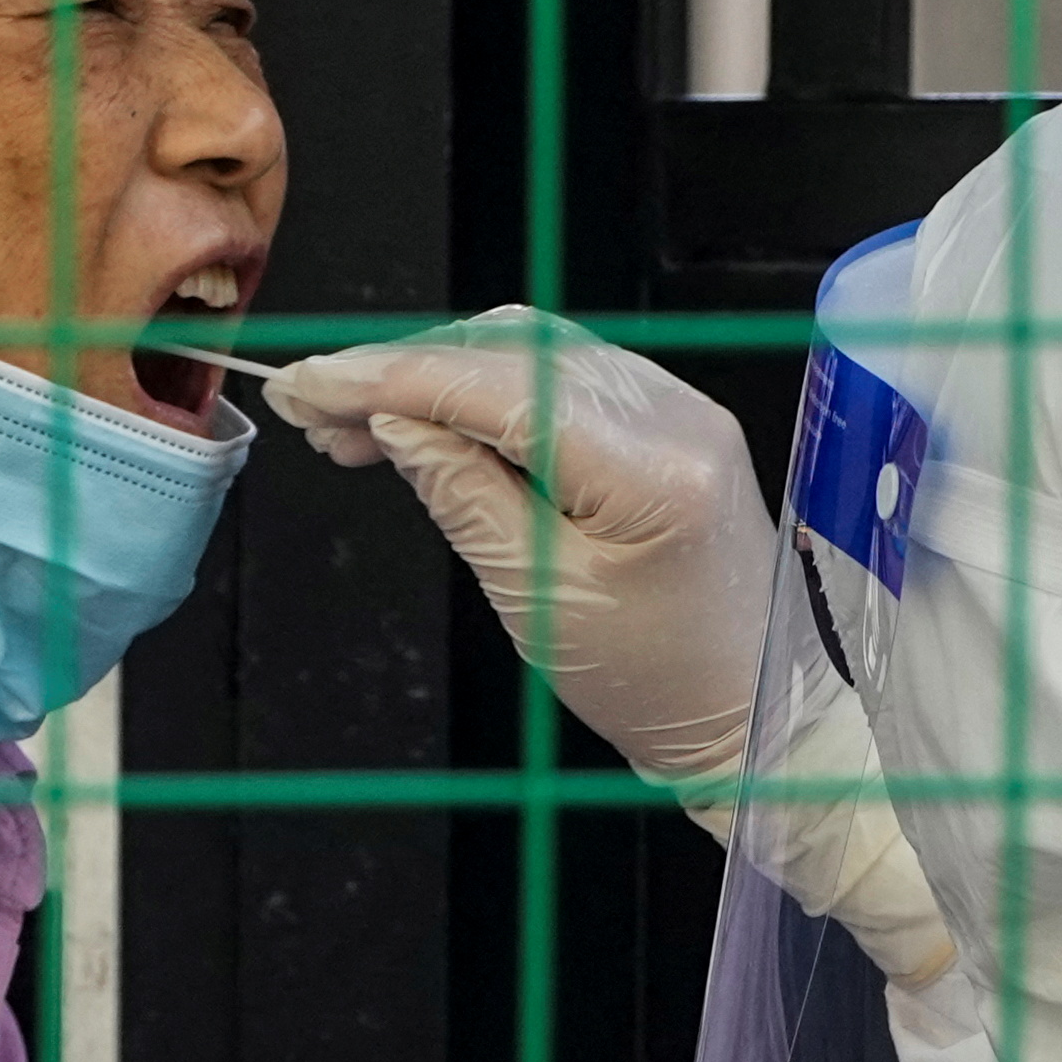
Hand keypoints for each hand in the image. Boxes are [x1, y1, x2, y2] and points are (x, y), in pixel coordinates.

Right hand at [265, 307, 773, 783]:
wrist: (750, 711)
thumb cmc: (657, 681)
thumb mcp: (538, 597)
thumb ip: (463, 494)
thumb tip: (395, 421)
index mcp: (651, 470)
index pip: (497, 388)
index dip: (389, 378)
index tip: (310, 383)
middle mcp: (675, 417)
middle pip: (511, 350)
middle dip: (402, 370)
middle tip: (316, 407)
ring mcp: (680, 411)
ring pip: (531, 352)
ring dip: (437, 376)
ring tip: (358, 424)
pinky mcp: (670, 422)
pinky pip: (563, 377)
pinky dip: (486, 391)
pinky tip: (431, 424)